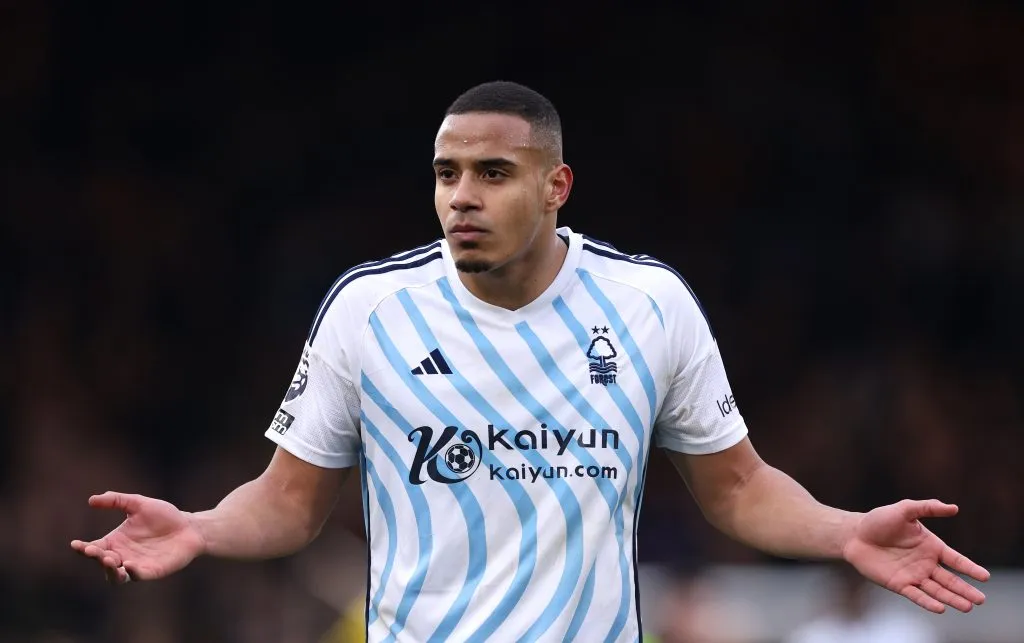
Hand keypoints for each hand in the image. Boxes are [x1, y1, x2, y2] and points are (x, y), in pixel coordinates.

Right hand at [70, 491, 205, 583]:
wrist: (189, 526)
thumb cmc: (164, 516)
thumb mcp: (138, 504)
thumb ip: (117, 500)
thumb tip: (91, 500)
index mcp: (116, 541)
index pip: (94, 548)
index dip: (83, 548)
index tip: (76, 544)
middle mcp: (123, 555)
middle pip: (102, 563)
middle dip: (96, 558)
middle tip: (94, 551)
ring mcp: (136, 565)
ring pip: (116, 576)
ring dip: (110, 570)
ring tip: (109, 559)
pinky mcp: (152, 571)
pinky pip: (138, 576)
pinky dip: (131, 572)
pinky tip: (129, 564)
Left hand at [843, 499, 989, 612]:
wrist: (854, 535)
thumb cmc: (879, 520)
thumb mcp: (904, 510)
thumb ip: (927, 507)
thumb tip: (954, 507)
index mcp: (931, 546)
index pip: (956, 560)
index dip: (970, 568)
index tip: (985, 577)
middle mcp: (925, 563)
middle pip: (950, 579)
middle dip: (965, 590)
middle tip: (980, 600)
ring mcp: (913, 575)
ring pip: (937, 590)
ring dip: (952, 598)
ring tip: (967, 607)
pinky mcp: (899, 584)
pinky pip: (916, 595)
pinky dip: (928, 602)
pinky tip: (940, 608)